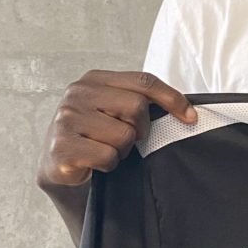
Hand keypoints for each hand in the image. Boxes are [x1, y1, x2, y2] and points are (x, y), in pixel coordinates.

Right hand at [36, 69, 195, 190]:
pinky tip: (94, 163)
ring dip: (121, 150)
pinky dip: (108, 164)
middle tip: (126, 139)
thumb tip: (187, 111)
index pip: (143, 81)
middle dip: (139, 129)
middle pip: (136, 106)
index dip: (171, 98)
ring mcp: (65, 120)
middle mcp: (76, 94)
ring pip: (123, 135)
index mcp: (93, 79)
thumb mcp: (113, 111)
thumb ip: (138, 101)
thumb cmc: (92, 137)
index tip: (190, 116)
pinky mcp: (62, 148)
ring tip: (105, 149)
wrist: (58, 167)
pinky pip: (107, 156)